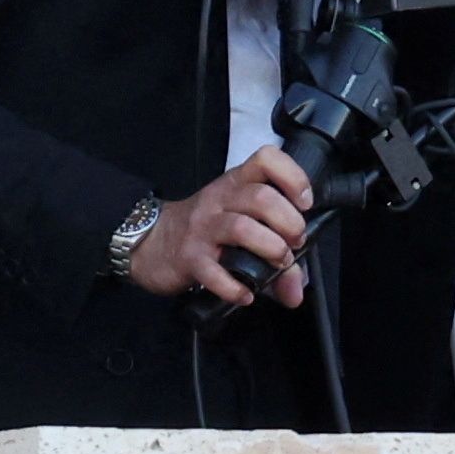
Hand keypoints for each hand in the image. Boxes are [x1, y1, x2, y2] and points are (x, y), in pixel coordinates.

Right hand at [128, 146, 313, 307]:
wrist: (149, 242)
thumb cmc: (202, 227)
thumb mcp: (236, 221)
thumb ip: (273, 249)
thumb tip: (297, 290)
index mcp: (236, 183)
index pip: (266, 160)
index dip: (293, 177)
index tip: (305, 202)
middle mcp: (219, 200)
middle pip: (261, 198)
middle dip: (289, 222)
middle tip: (296, 242)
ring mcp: (202, 228)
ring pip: (242, 228)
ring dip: (270, 248)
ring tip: (279, 263)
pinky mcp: (188, 258)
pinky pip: (214, 272)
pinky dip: (236, 286)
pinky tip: (247, 293)